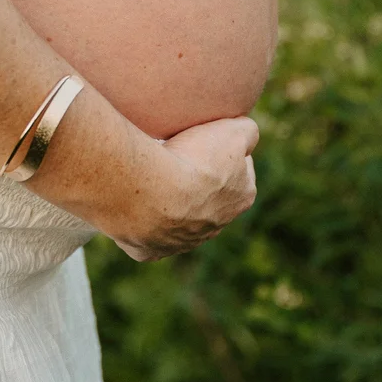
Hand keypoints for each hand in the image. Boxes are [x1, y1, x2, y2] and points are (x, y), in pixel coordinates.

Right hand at [113, 117, 259, 260]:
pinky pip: (146, 236)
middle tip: (175, 157)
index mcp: (242, 197)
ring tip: (150, 179)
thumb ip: (247, 131)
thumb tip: (246, 132)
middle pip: (208, 199)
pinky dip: (141, 223)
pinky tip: (134, 205)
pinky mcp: (150, 250)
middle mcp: (216, 226)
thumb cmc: (192, 160)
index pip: (239, 170)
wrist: (149, 191)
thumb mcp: (232, 131)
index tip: (203, 140)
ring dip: (168, 203)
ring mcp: (182, 243)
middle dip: (195, 181)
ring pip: (177, 220)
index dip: (221, 152)